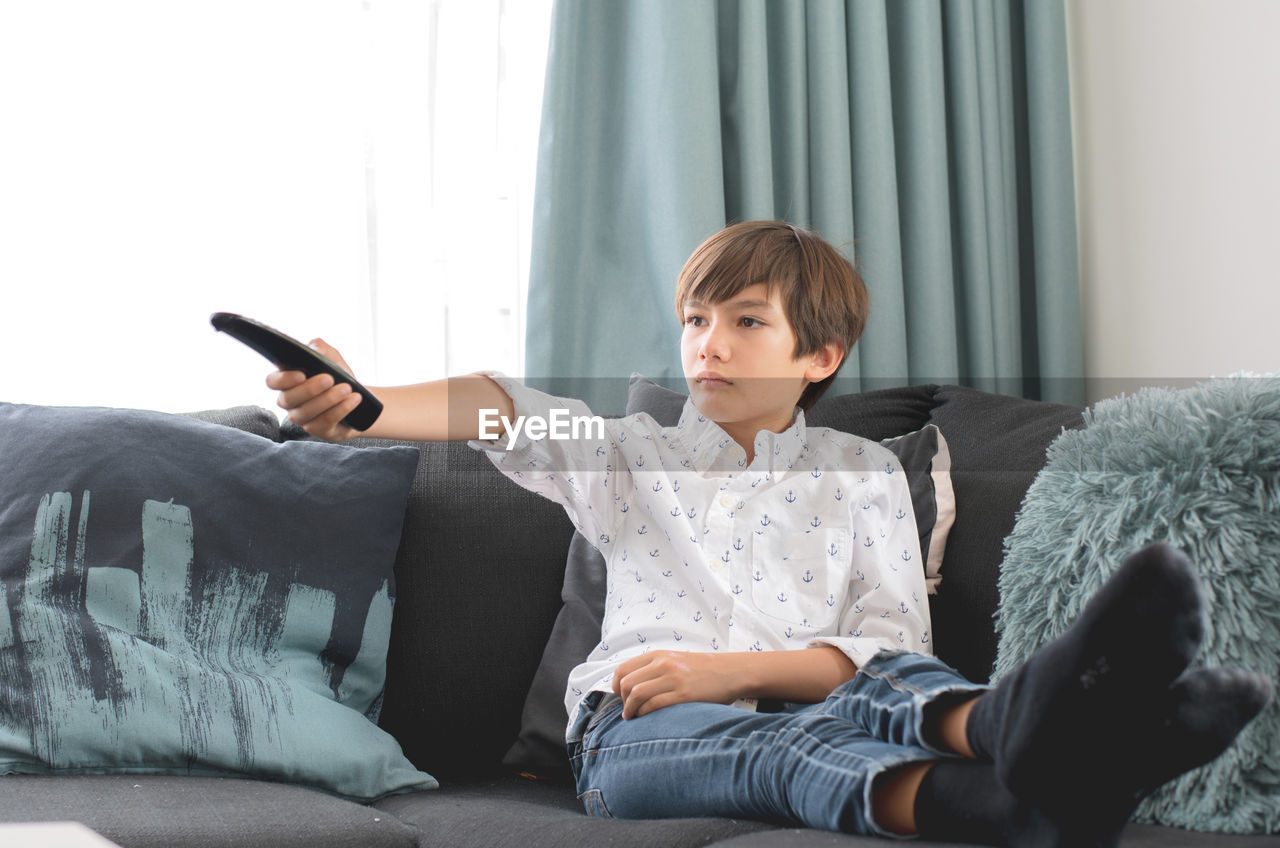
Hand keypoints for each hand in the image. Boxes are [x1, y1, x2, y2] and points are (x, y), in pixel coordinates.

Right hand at [266, 338, 362, 442]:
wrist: (357, 396)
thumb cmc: (338, 375)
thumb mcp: (331, 358)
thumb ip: (320, 348)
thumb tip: (314, 347)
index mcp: (287, 382)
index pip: (273, 382)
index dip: (283, 379)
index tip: (302, 374)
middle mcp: (290, 403)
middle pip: (288, 399)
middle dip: (309, 389)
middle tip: (330, 378)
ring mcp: (304, 419)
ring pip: (307, 412)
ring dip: (328, 399)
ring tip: (347, 388)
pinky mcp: (320, 430)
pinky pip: (326, 421)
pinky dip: (341, 409)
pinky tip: (354, 399)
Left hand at [611, 650, 742, 718]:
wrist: (730, 672)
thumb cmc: (702, 670)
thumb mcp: (675, 661)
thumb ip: (654, 669)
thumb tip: (630, 687)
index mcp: (658, 655)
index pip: (623, 669)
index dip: (615, 686)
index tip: (620, 697)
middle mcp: (663, 664)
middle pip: (626, 683)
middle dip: (622, 701)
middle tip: (627, 711)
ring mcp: (673, 678)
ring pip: (637, 694)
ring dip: (630, 710)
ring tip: (633, 717)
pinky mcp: (683, 694)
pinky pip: (654, 705)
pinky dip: (645, 714)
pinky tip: (647, 719)